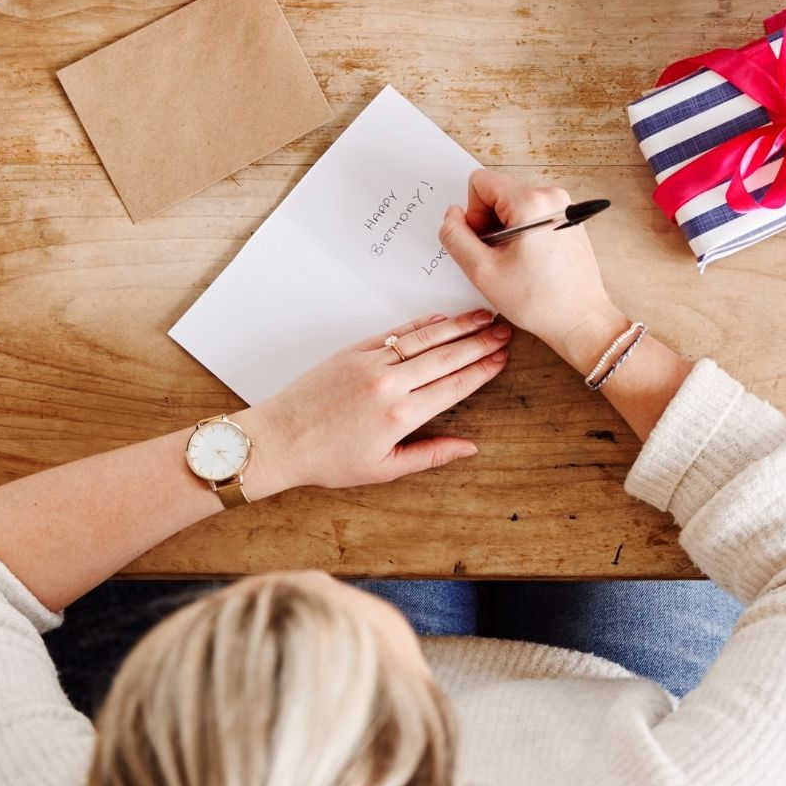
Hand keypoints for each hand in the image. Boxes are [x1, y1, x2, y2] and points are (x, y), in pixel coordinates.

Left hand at [240, 308, 509, 495]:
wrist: (281, 438)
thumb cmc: (329, 460)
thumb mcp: (384, 469)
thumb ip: (431, 455)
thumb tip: (470, 447)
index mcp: (401, 415)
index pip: (454, 385)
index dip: (482, 369)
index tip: (503, 357)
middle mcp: (390, 383)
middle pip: (446, 356)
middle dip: (479, 342)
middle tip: (504, 330)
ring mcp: (371, 362)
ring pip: (424, 339)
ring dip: (457, 326)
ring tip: (482, 317)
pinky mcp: (353, 351)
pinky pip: (396, 333)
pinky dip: (422, 325)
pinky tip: (442, 319)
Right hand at [438, 171, 625, 372]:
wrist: (582, 319)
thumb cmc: (541, 301)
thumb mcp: (482, 271)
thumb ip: (455, 237)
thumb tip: (451, 216)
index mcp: (531, 202)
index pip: (480, 182)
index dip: (473, 213)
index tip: (485, 242)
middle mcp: (551, 196)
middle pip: (498, 192)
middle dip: (489, 222)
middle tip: (499, 256)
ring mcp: (564, 206)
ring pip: (514, 204)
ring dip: (505, 230)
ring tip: (516, 261)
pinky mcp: (568, 218)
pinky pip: (532, 214)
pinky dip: (523, 233)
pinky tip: (530, 260)